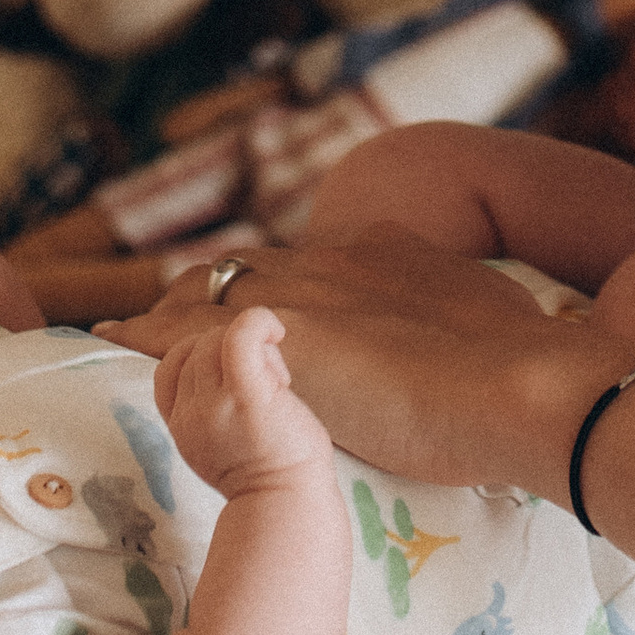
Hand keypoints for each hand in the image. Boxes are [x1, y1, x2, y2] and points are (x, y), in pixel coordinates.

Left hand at [104, 232, 601, 498]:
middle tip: (169, 314)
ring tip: (122, 329)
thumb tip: (492, 318)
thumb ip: (464, 311)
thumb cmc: (522, 361)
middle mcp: (330, 261)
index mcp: (384, 251)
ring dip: (166, 313)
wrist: (518, 382)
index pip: (303, 263)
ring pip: (202, 290)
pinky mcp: (271, 343)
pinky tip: (112, 346)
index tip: (252, 304)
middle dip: (204, 291)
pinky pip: (180, 332)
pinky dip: (146, 338)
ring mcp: (296, 297)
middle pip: (243, 267)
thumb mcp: (495, 310)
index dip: (273, 286)